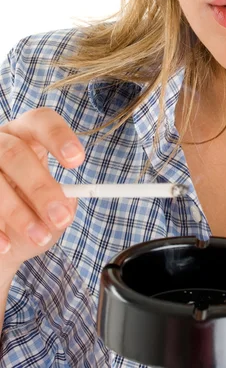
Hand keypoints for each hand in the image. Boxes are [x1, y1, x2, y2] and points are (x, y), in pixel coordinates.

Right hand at [0, 108, 83, 279]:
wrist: (0, 239)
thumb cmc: (32, 212)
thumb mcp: (52, 208)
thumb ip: (62, 205)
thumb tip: (65, 206)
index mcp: (27, 135)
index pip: (41, 121)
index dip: (59, 136)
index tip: (77, 161)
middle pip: (15, 153)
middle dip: (40, 188)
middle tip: (60, 217)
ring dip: (17, 213)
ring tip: (40, 238)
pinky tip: (6, 246)